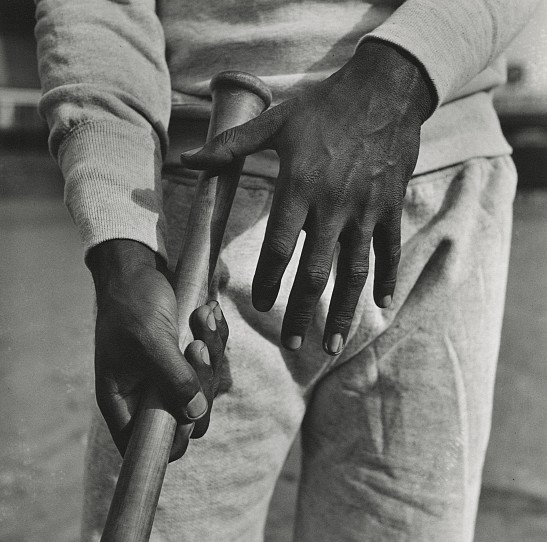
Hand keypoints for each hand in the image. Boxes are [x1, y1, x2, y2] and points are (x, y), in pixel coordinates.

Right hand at [87, 239, 228, 460]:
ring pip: (205, 385)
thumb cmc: (133, 303)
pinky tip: (209, 311)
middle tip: (195, 344)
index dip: (172, 435)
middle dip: (200, 378)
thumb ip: (173, 380)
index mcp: (124, 399)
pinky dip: (215, 336)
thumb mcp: (150, 341)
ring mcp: (168, 374)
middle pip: (188, 415)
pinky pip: (211, 359)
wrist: (137, 267)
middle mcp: (146, 392)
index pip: (149, 444)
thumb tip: (196, 415)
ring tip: (204, 316)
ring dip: (211, 350)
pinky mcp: (184, 355)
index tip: (188, 404)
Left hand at [181, 40, 433, 354]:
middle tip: (293, 343)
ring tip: (332, 344)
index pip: (278, 247)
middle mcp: (333, 207)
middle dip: (302, 311)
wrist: (384, 90)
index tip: (257, 305)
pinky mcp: (391, 208)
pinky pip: (389, 250)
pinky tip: (382, 305)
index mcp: (299, 188)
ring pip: (354, 272)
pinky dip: (388, 278)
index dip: (266, 280)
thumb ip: (232, 145)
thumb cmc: (324, 107)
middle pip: (315, 271)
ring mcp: (366, 211)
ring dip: (344, 312)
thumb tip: (189, 160)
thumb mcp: (276, 121)